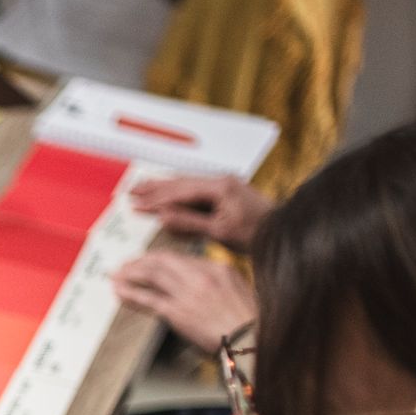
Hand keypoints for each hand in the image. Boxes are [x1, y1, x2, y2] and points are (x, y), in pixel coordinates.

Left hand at [111, 250, 257, 350]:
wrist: (249, 340)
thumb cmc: (248, 322)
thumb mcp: (238, 291)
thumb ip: (217, 282)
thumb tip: (200, 284)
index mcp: (218, 268)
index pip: (182, 258)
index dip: (160, 259)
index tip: (150, 261)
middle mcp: (200, 276)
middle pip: (163, 262)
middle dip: (142, 262)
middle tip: (127, 265)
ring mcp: (187, 293)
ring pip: (152, 276)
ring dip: (131, 274)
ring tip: (117, 275)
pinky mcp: (177, 312)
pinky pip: (148, 299)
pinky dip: (131, 294)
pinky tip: (120, 292)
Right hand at [128, 174, 272, 250]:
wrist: (281, 232)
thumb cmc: (257, 233)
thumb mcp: (219, 232)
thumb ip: (189, 223)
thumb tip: (163, 216)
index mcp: (220, 187)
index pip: (181, 191)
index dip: (157, 198)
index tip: (137, 204)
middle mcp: (222, 181)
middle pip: (182, 182)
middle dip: (156, 188)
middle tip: (133, 191)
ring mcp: (225, 186)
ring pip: (188, 185)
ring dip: (165, 189)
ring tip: (144, 189)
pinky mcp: (226, 195)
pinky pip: (196, 192)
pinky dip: (179, 195)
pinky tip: (169, 198)